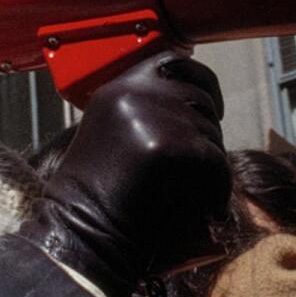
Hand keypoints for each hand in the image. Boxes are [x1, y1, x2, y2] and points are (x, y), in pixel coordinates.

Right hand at [17, 51, 230, 296]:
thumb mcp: (114, 137)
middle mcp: (129, 93)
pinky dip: (214, 189)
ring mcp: (147, 115)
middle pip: (200, 97)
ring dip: (209, 167)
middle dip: (207, 134)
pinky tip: (193, 207)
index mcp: (114, 89)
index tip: (212, 108)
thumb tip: (198, 99)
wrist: (81, 235)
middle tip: (194, 170)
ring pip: (211, 132)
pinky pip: (214, 161)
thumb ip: (145, 111)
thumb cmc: (98, 198)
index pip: (173, 61)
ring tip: (183, 195)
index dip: (201, 81)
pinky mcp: (165, 145)